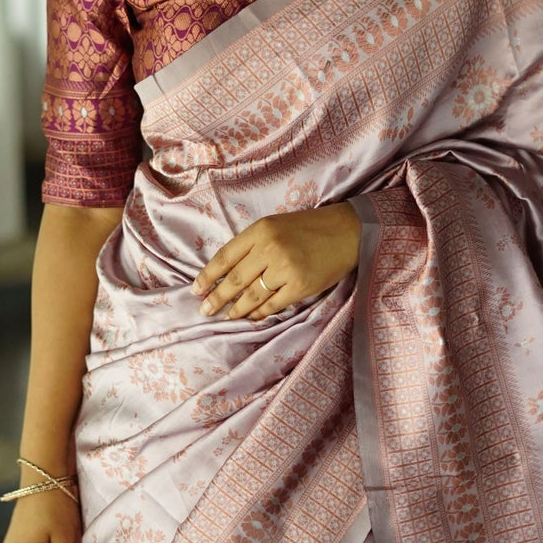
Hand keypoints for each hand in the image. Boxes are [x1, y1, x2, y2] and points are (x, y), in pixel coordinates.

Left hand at [194, 202, 360, 321]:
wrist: (347, 232)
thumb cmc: (308, 228)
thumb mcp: (276, 226)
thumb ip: (252, 245)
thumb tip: (227, 274)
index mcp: (261, 230)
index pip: (225, 257)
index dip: (208, 276)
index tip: (196, 290)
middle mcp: (270, 249)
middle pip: (235, 280)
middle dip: (217, 298)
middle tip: (204, 310)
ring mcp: (286, 269)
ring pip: (252, 296)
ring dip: (236, 309)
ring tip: (226, 317)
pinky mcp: (300, 286)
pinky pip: (273, 304)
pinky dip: (259, 313)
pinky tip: (251, 316)